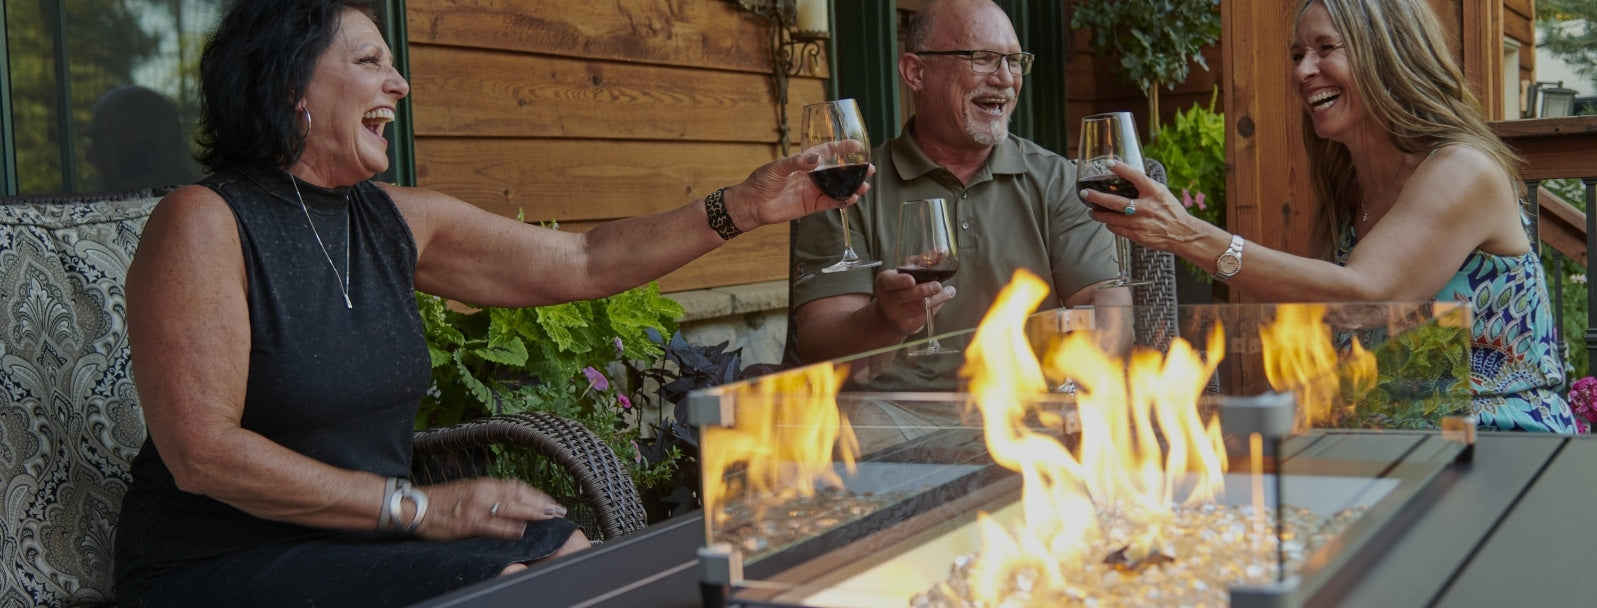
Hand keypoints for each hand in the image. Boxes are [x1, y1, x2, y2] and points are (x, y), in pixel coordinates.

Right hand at [415, 477, 567, 540]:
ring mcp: (477, 506)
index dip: (537, 494)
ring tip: (549, 516)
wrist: (418, 506)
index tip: (551, 501)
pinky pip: (492, 525)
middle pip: (520, 495)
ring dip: (532, 511)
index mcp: (485, 484)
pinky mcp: (468, 522)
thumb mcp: (470, 491)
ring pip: (511, 507)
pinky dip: (508, 528)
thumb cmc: (443, 501)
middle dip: (542, 502)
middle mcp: (484, 491)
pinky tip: (521, 530)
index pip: (518, 487)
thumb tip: (512, 500)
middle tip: (560, 510)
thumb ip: (490, 495)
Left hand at [725, 149, 874, 230]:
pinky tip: (853, 198)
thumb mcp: (777, 167)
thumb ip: (797, 163)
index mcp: (805, 161)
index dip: (843, 148)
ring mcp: (813, 190)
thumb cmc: (761, 181)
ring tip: (865, 185)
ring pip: (838, 187)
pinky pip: (830, 202)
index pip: (828, 151)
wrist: (752, 204)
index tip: (857, 146)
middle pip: (838, 171)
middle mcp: (812, 175)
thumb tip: (816, 159)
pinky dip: (842, 201)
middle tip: (870, 168)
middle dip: (855, 170)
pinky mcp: (811, 205)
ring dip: (852, 186)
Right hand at [873, 269, 955, 335]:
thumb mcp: (907, 271)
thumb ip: (924, 261)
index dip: (900, 281)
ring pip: (920, 307)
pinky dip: (936, 307)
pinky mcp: (907, 327)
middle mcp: (888, 300)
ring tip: (950, 291)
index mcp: (884, 283)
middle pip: (907, 296)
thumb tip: (944, 251)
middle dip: (925, 290)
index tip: (912, 280)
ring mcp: (896, 316)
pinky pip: (925, 317)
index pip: (889, 282)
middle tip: (938, 286)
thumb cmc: (899, 287)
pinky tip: (941, 300)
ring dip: (938, 299)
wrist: (888, 315)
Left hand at [1080, 159, 1199, 251]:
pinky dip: (1111, 225)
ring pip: (1111, 219)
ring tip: (1092, 211)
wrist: (1182, 233)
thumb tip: (1125, 175)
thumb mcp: (1161, 192)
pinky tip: (1109, 222)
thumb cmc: (1170, 211)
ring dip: (1099, 214)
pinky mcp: (1137, 235)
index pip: (1136, 176)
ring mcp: (1140, 223)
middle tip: (1086, 193)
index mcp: (1154, 192)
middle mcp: (1146, 207)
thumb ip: (1144, 185)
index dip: (1121, 168)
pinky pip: (1117, 229)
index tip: (1108, 163)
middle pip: (1115, 202)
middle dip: (1097, 197)